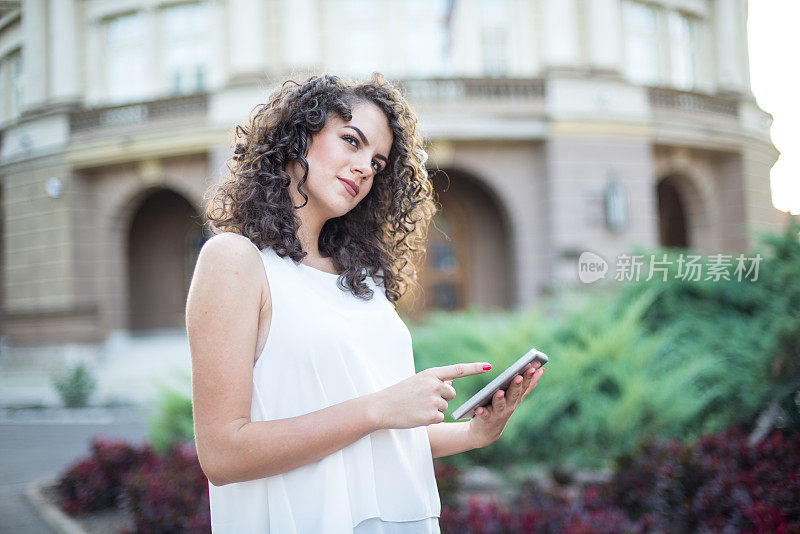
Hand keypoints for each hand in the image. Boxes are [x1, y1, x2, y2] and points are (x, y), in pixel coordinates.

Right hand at [372, 362, 491, 429]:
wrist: (381, 408)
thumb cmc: (399, 394)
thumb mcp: (417, 382)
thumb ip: (435, 381)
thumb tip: (452, 383)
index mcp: (430, 374)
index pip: (458, 370)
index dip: (474, 368)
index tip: (489, 366)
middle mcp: (434, 385)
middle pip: (451, 394)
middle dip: (441, 398)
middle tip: (422, 400)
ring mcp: (433, 401)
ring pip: (445, 407)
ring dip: (434, 409)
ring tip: (417, 407)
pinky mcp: (432, 416)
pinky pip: (440, 418)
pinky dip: (431, 419)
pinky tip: (418, 416)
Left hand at [468, 363, 544, 447]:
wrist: (487, 431)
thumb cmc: (502, 408)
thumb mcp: (515, 396)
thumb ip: (527, 385)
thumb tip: (540, 369)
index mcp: (516, 398)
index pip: (524, 386)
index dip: (529, 377)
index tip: (533, 367)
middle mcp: (509, 406)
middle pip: (514, 394)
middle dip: (517, 385)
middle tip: (519, 377)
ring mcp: (498, 413)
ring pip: (500, 405)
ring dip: (500, 399)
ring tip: (499, 392)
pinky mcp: (486, 419)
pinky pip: (484, 415)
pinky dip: (482, 412)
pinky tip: (478, 409)